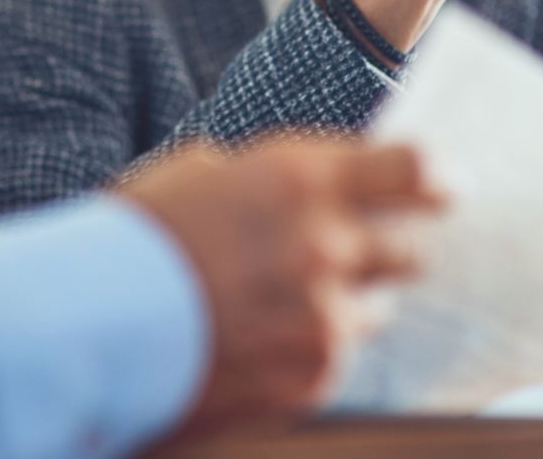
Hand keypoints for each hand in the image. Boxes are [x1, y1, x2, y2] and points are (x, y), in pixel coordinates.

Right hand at [120, 138, 443, 434]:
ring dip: (348, 300)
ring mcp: (323, 316)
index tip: (447, 186)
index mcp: (300, 179)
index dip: (436, 176)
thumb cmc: (138, 234)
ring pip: (376, 307)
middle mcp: (326, 245)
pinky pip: (340, 354)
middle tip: (359, 251)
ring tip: (290, 301)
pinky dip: (314, 345)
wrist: (95, 322)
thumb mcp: (201, 171)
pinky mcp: (312, 374)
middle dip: (390, 247)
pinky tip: (266, 339)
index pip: (411, 168)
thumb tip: (313, 182)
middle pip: (409, 247)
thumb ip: (271, 175)